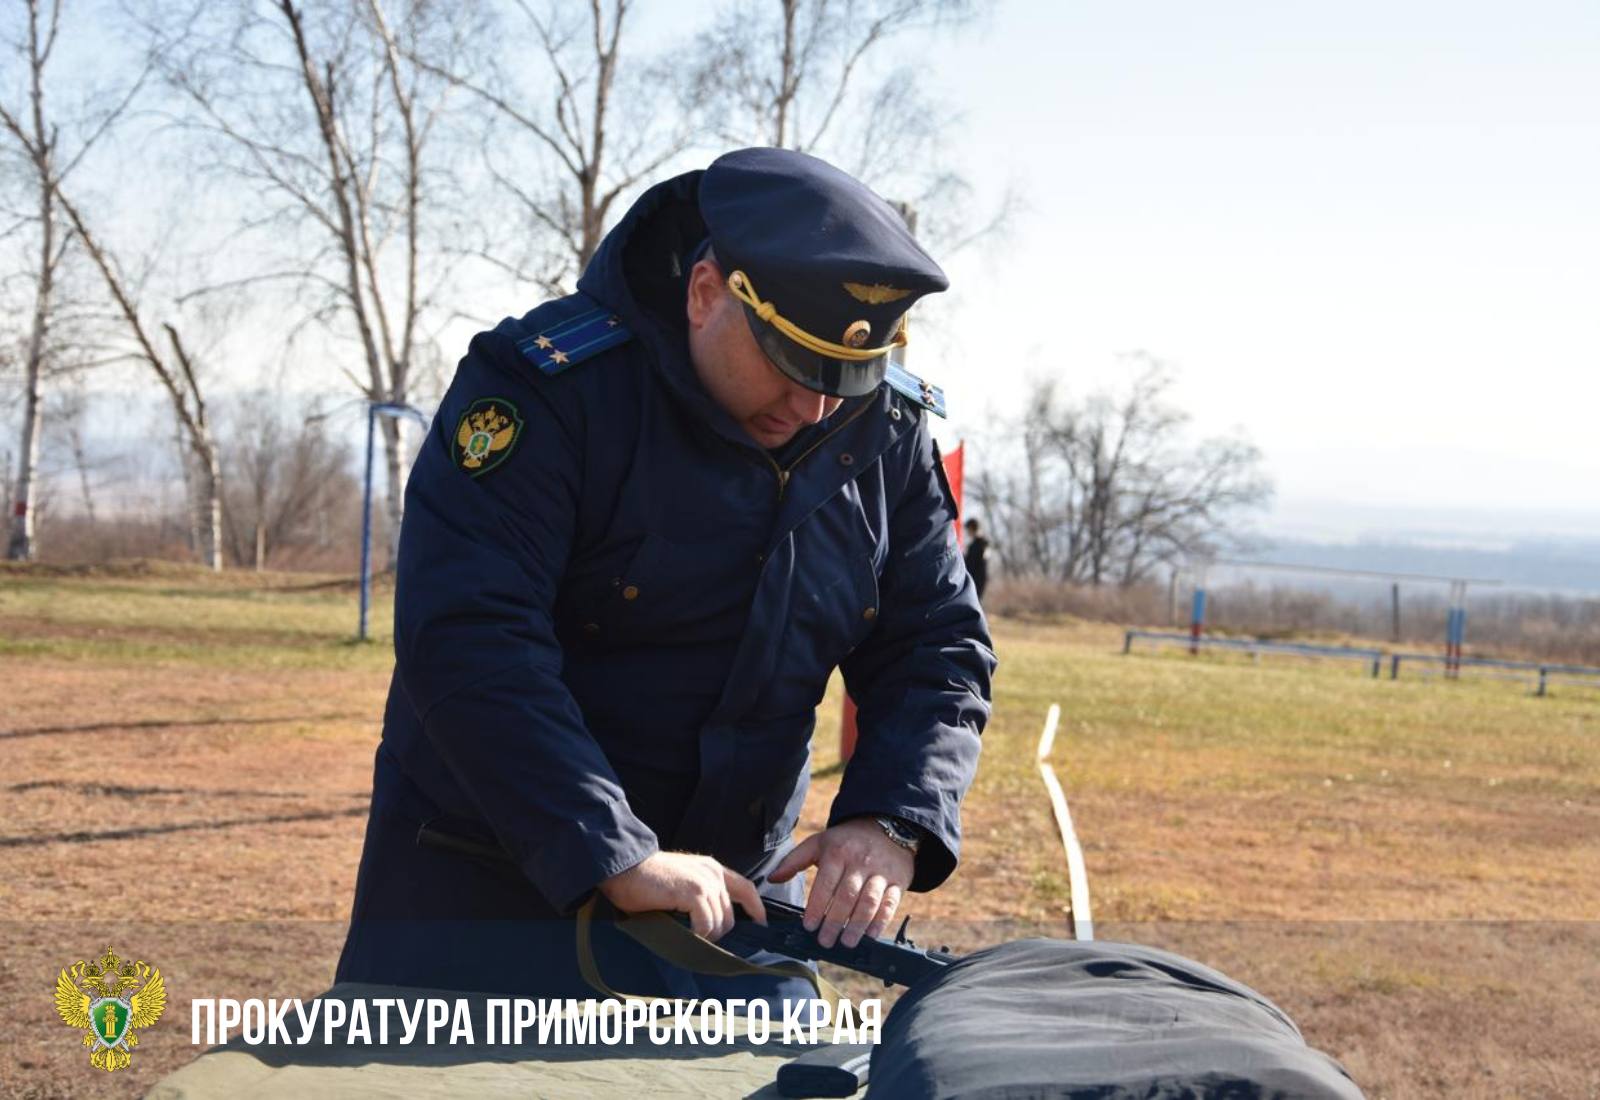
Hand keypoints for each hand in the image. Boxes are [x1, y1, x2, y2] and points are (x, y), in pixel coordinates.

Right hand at [599, 851, 766, 940]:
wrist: (623, 868)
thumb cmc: (645, 879)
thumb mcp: (681, 882)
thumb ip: (699, 895)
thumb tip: (711, 923)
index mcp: (712, 868)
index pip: (746, 888)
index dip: (756, 909)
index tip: (761, 925)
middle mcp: (713, 874)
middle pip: (731, 915)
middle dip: (720, 933)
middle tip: (701, 941)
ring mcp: (705, 883)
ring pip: (720, 923)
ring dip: (707, 937)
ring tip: (689, 937)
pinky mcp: (694, 893)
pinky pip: (706, 925)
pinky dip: (698, 935)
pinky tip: (684, 934)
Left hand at [768, 818, 913, 948]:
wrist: (884, 826)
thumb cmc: (846, 840)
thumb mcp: (819, 843)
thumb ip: (794, 860)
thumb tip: (772, 878)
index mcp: (837, 853)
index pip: (825, 883)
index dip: (817, 906)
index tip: (809, 926)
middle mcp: (860, 862)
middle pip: (847, 896)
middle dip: (835, 921)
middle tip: (825, 941)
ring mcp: (880, 872)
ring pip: (869, 901)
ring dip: (858, 924)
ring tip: (847, 942)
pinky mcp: (898, 880)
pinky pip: (890, 903)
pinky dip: (882, 921)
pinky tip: (871, 935)